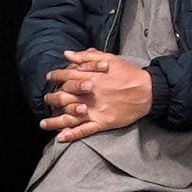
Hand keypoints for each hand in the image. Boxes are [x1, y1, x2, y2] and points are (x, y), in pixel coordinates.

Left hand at [42, 51, 158, 140]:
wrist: (148, 91)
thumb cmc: (129, 73)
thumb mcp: (109, 58)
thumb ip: (86, 57)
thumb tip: (66, 54)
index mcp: (90, 77)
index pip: (66, 76)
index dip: (56, 76)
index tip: (49, 77)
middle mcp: (89, 95)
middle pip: (64, 98)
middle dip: (52, 99)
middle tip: (46, 99)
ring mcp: (95, 110)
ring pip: (70, 117)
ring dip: (55, 121)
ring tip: (43, 123)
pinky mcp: (103, 123)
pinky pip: (84, 130)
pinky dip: (72, 134)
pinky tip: (61, 137)